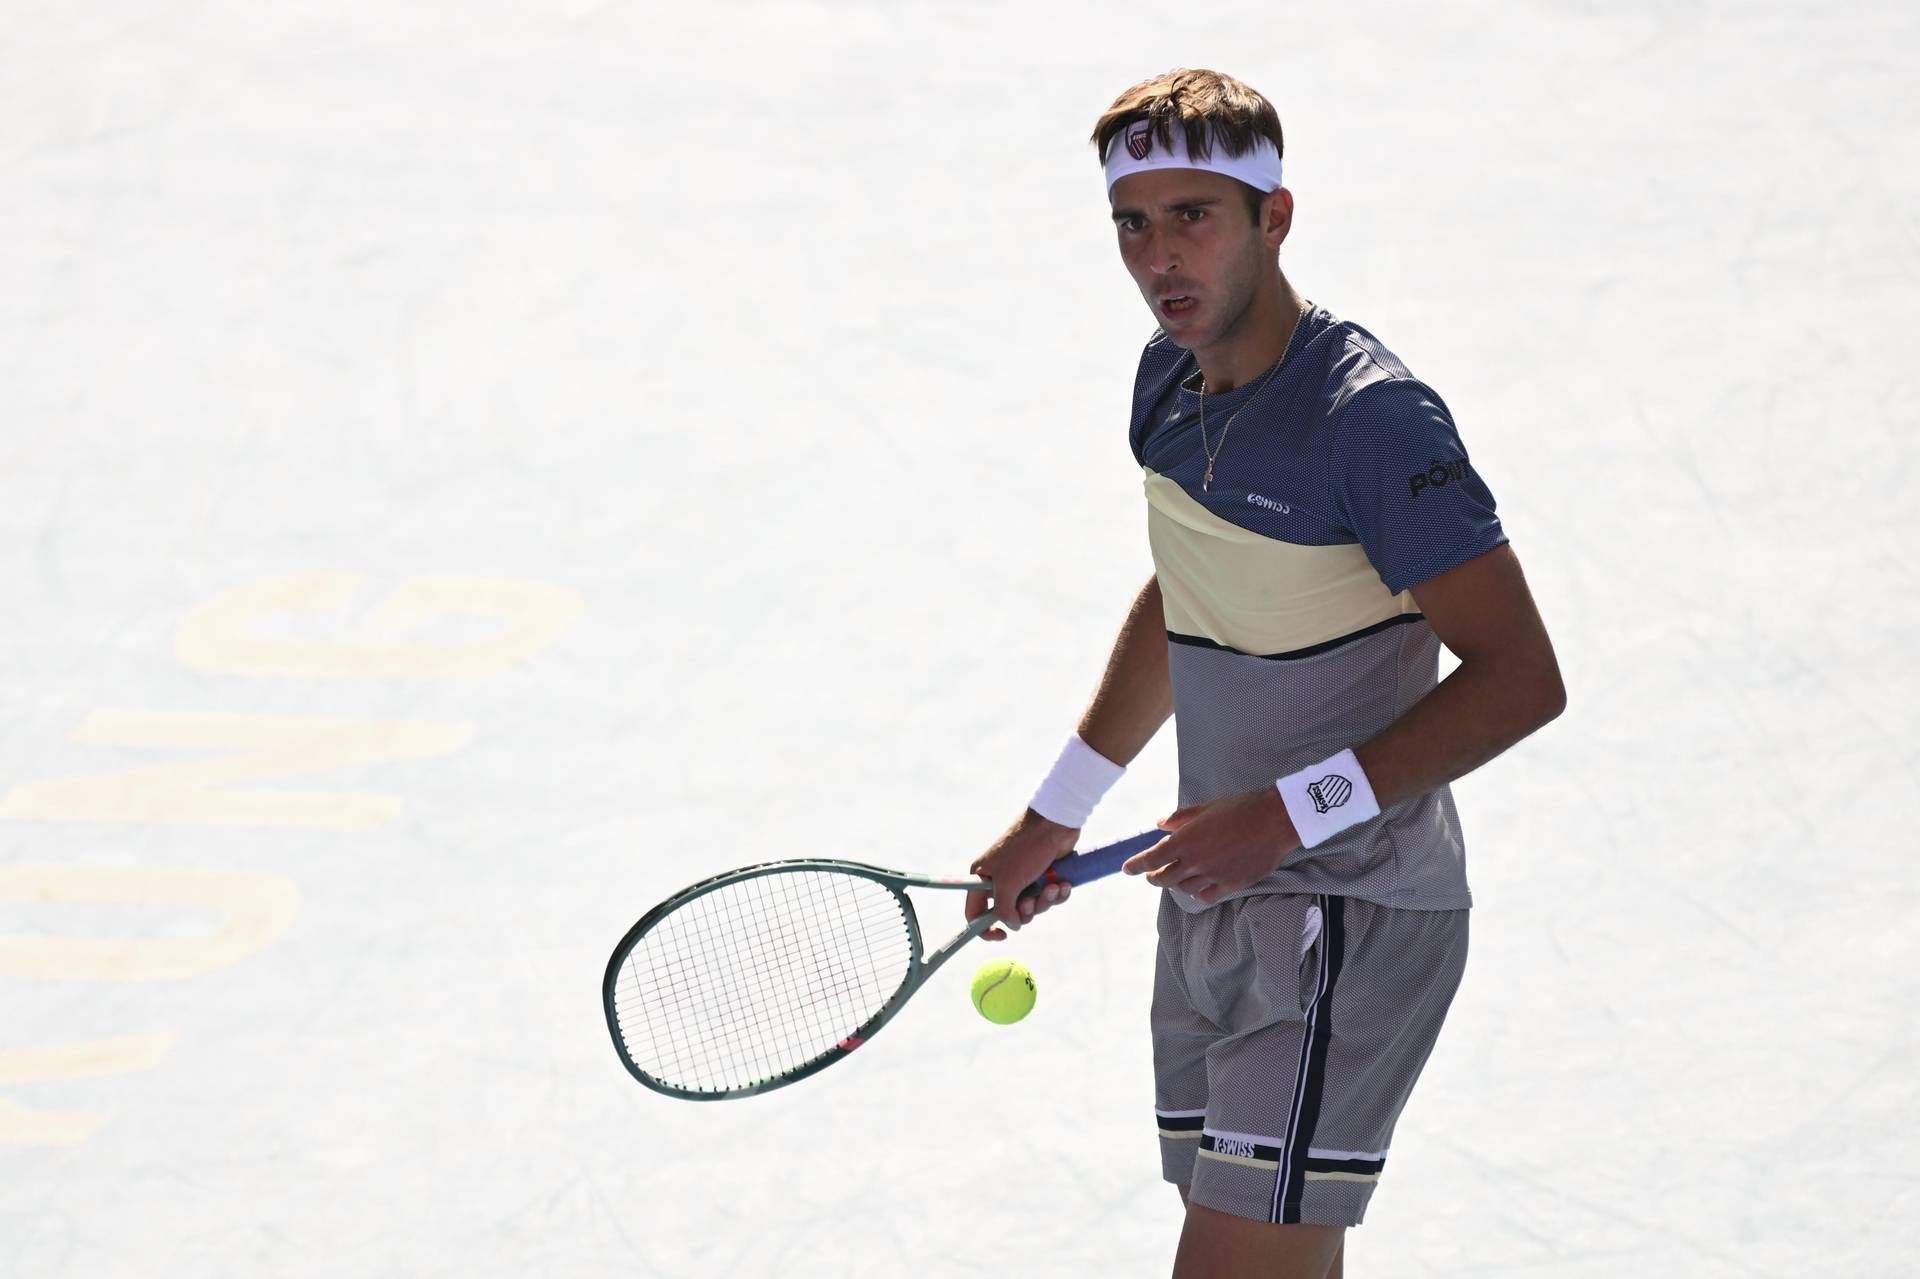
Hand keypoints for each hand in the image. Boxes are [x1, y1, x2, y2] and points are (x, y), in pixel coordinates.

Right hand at [964, 809, 1079, 939]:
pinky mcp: (1041, 875)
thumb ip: (1003, 910)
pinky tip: (1064, 884)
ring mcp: (1022, 877)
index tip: (1002, 935)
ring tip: (1053, 887)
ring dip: (1045, 901)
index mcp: (982, 878)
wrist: (1055, 823)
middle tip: (1032, 899)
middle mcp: (1000, 879)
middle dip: (1026, 910)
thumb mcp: (1007, 883)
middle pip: (1009, 912)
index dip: (985, 928)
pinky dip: (1057, 893)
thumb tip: (1012, 926)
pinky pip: (1048, 896)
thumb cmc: (1025, 850)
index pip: (974, 912)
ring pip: (1032, 906)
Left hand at [1122, 788, 1299, 904]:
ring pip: (1184, 888)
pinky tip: (1196, 890)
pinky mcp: (1231, 885)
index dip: (1136, 865)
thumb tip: (1159, 824)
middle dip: (1153, 877)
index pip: (1152, 858)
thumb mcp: (1205, 807)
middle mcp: (1196, 862)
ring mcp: (1213, 876)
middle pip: (1165, 878)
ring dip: (1175, 884)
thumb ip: (1180, 819)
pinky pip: (1206, 896)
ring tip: (1174, 879)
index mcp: (1186, 841)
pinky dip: (1197, 894)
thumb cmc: (1240, 808)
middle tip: (1149, 875)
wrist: (1275, 821)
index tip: (1127, 869)